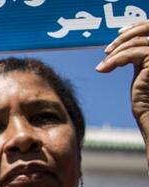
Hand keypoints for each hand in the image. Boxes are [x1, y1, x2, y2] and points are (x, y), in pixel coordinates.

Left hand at [98, 22, 148, 140]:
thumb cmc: (145, 97)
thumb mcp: (141, 70)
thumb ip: (136, 55)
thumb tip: (120, 45)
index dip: (135, 28)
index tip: (117, 35)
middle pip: (147, 30)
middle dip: (124, 36)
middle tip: (107, 49)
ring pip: (135, 43)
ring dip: (115, 53)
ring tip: (103, 65)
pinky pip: (130, 54)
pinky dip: (114, 60)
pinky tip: (103, 69)